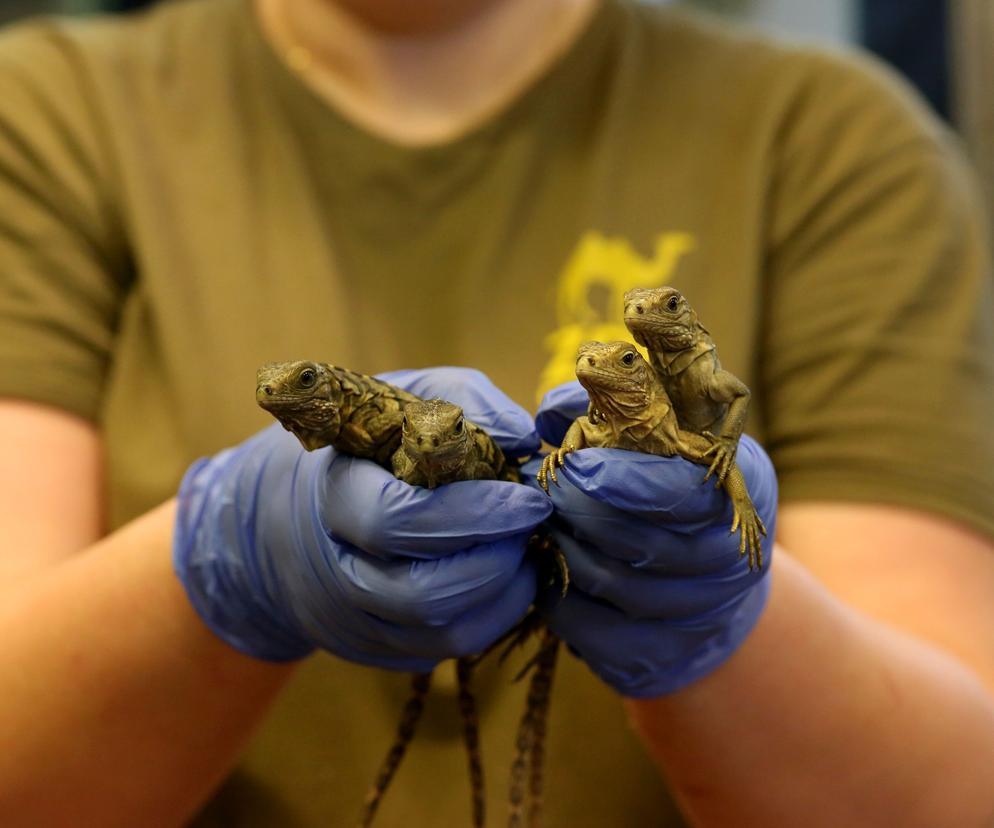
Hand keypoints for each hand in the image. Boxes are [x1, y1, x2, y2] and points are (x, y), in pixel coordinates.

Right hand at [173, 368, 551, 671]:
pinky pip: (449, 649)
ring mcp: (357, 620)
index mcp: (336, 498)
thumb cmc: (370, 446)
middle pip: (422, 593)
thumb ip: (465, 402)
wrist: (298, 514)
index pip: (395, 521)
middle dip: (495, 558)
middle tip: (533, 522)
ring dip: (503, 590)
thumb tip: (522, 437)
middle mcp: (339, 571)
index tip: (528, 495)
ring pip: (442, 633)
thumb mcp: (407, 400)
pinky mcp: (381, 650)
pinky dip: (494, 614)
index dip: (472, 513)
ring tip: (526, 544)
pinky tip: (508, 573)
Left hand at [526, 381, 776, 697]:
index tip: (570, 461)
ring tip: (538, 517)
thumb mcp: (672, 440)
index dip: (619, 478)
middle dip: (574, 508)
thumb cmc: (679, 491)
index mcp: (740, 494)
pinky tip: (545, 562)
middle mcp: (727, 562)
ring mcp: (694, 616)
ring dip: (559, 546)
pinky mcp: (655, 656)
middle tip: (539, 485)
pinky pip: (589, 628)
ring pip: (608, 584)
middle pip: (637, 541)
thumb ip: (615, 416)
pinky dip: (555, 593)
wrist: (713, 587)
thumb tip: (551, 416)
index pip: (679, 491)